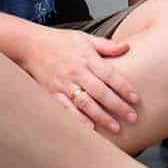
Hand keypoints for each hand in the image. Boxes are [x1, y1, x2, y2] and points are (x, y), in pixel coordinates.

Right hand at [21, 27, 139, 132]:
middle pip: (100, 92)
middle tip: (132, 118)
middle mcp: (76, 72)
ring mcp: (63, 84)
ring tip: (116, 128)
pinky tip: (90, 129)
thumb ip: (106, 45)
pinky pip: (66, 109)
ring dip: (101, 117)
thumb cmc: (61, 42)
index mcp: (87, 58)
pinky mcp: (52, 93)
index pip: (110, 74)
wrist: (31, 46)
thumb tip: (127, 47)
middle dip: (117, 106)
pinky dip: (78, 119)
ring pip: (85, 103)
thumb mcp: (85, 38)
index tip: (136, 99)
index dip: (124, 87)